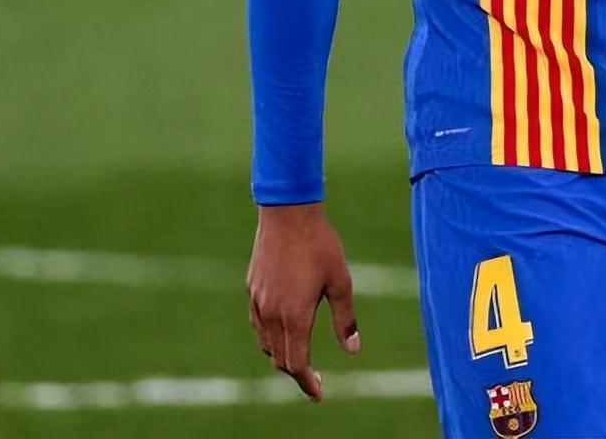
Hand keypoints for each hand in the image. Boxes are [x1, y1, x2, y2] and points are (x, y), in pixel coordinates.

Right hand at [246, 203, 360, 399]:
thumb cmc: (319, 244)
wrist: (288, 212)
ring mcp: (258, 302)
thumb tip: (353, 349)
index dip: (307, 382)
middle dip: (297, 372)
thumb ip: (345, 318)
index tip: (318, 393)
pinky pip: (258, 324)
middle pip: (280, 359)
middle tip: (313, 379)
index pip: (297, 364)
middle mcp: (272, 314)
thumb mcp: (340, 280)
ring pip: (266, 343)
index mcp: (294, 316)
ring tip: (299, 355)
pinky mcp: (252, 289)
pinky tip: (282, 328)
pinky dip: (270, 336)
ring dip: (282, 355)